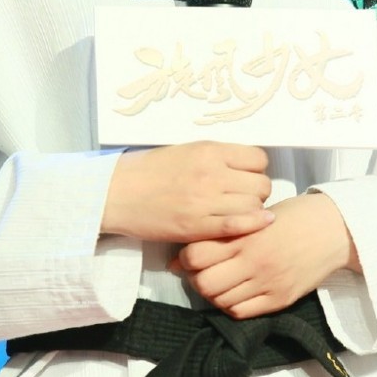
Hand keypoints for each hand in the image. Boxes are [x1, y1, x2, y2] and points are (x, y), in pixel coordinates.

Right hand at [102, 141, 273, 242]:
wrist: (116, 193)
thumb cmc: (146, 170)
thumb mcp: (184, 150)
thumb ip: (215, 156)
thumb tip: (243, 165)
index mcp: (208, 151)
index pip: (258, 159)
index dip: (256, 169)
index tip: (246, 176)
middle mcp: (212, 173)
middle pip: (260, 184)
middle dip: (257, 191)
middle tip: (243, 197)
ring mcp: (205, 201)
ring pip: (254, 206)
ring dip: (252, 210)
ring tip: (237, 211)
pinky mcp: (197, 225)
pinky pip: (238, 225)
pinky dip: (253, 225)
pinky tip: (259, 223)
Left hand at [172, 193, 359, 317]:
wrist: (335, 230)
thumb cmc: (293, 216)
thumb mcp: (257, 215)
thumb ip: (225, 232)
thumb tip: (186, 254)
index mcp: (246, 234)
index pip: (195, 255)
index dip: (186, 258)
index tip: (190, 256)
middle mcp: (254, 260)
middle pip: (204, 283)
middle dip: (196, 279)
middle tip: (201, 273)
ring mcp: (267, 282)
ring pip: (220, 301)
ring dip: (213, 294)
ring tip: (220, 282)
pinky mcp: (279, 298)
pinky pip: (241, 312)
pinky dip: (230, 305)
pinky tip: (236, 293)